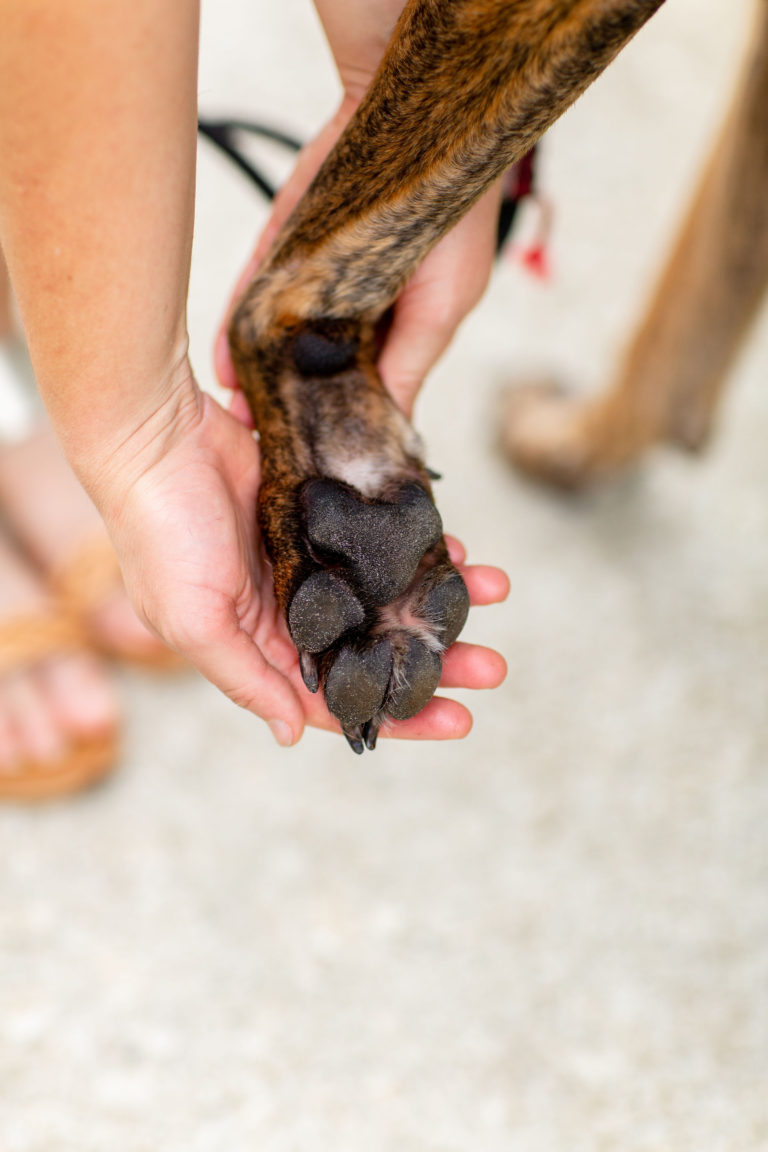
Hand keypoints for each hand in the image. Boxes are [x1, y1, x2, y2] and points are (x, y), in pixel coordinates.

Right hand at [103, 381, 507, 747]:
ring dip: (439, 599)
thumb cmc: (160, 534)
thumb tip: (293, 735)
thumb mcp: (193, 621)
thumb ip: (245, 679)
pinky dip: (419, 546)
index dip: (397, 716)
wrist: (154, 435)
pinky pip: (382, 538)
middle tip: (492, 667)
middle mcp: (290, 610)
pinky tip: (459, 549)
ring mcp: (309, 560)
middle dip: (435, 660)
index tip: (458, 721)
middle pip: (376, 649)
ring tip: (496, 593)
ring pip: (388, 593)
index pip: (337, 698)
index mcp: (258, 646)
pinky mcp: (323, 513)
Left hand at [216, 0, 501, 418]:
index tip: (319, 465)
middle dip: (289, 410)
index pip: (361, 394)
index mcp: (393, 333)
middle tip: (265, 452)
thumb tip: (395, 432)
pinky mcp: (285, 247)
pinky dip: (239, 325)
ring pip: (276, 339)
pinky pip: (255, 291)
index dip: (341, 428)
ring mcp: (314, 281)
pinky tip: (225, 362)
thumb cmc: (451, 218)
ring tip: (236, 417)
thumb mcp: (442, 306)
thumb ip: (408, 364)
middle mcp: (349, 312)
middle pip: (310, 372)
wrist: (418, 123)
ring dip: (256, 377)